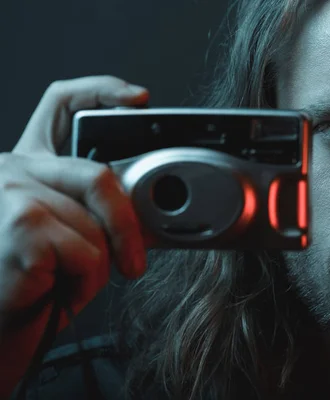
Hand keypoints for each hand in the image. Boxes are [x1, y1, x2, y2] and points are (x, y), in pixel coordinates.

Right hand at [0, 76, 149, 395]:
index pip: (60, 104)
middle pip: (99, 177)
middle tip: (134, 264)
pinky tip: (50, 292)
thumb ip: (91, 212)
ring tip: (61, 284)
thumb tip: (146, 211)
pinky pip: (87, 254)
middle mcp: (11, 169)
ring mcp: (11, 193)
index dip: (101, 90)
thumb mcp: (61, 237)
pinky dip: (82, 285)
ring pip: (95, 226)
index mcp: (24, 166)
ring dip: (95, 270)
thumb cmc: (24, 288)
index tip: (139, 99)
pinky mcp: (20, 225)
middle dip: (127, 228)